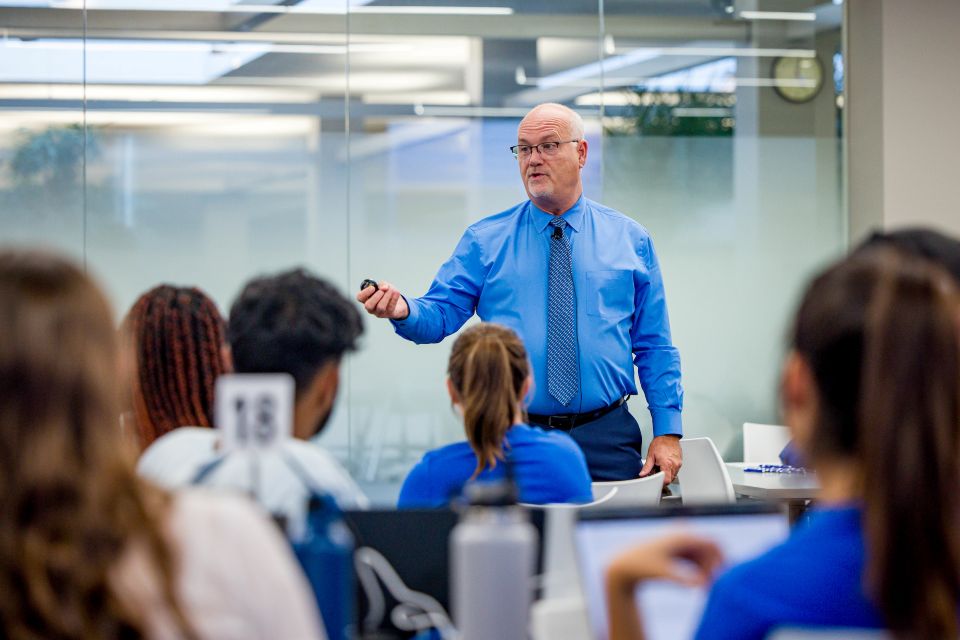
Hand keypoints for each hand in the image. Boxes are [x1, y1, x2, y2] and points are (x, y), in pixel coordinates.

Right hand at [356, 280, 408, 319]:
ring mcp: (379, 312)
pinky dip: (394, 298)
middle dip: (376, 297)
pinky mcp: (389, 314)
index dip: (365, 293)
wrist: (399, 303)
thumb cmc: (387, 293)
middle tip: (382, 291)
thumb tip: (384, 287)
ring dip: (386, 296)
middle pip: (368, 306)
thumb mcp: (384, 285)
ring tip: (390, 290)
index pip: (360, 297)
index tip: (372, 288)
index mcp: (366, 299)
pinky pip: (390, 307)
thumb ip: (382, 284)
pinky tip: (396, 292)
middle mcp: (371, 307)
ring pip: (380, 307)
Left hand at [605, 534, 723, 639]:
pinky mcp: (676, 551)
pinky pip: (695, 560)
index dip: (720, 559)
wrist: (624, 565)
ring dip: (707, 571)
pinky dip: (700, 571)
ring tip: (705, 590)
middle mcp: (682, 535)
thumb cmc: (641, 568)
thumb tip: (699, 584)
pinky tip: (699, 587)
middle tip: (713, 588)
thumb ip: (681, 578)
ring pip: (703, 556)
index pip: (711, 543)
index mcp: (681, 535)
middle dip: (713, 567)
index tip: (721, 577)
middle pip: (709, 550)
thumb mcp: (662, 573)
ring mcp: (679, 543)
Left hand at [640, 435, 681, 484]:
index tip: (656, 480)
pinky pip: (676, 470)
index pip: (666, 480)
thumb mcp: (651, 455)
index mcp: (666, 463)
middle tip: (657, 472)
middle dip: (663, 478)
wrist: (668, 435)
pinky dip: (671, 470)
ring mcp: (678, 463)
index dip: (661, 482)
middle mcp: (674, 464)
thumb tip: (643, 474)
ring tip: (661, 466)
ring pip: (673, 475)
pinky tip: (666, 464)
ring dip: (667, 474)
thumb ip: (647, 467)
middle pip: (670, 479)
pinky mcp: (680, 461)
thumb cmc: (660, 443)